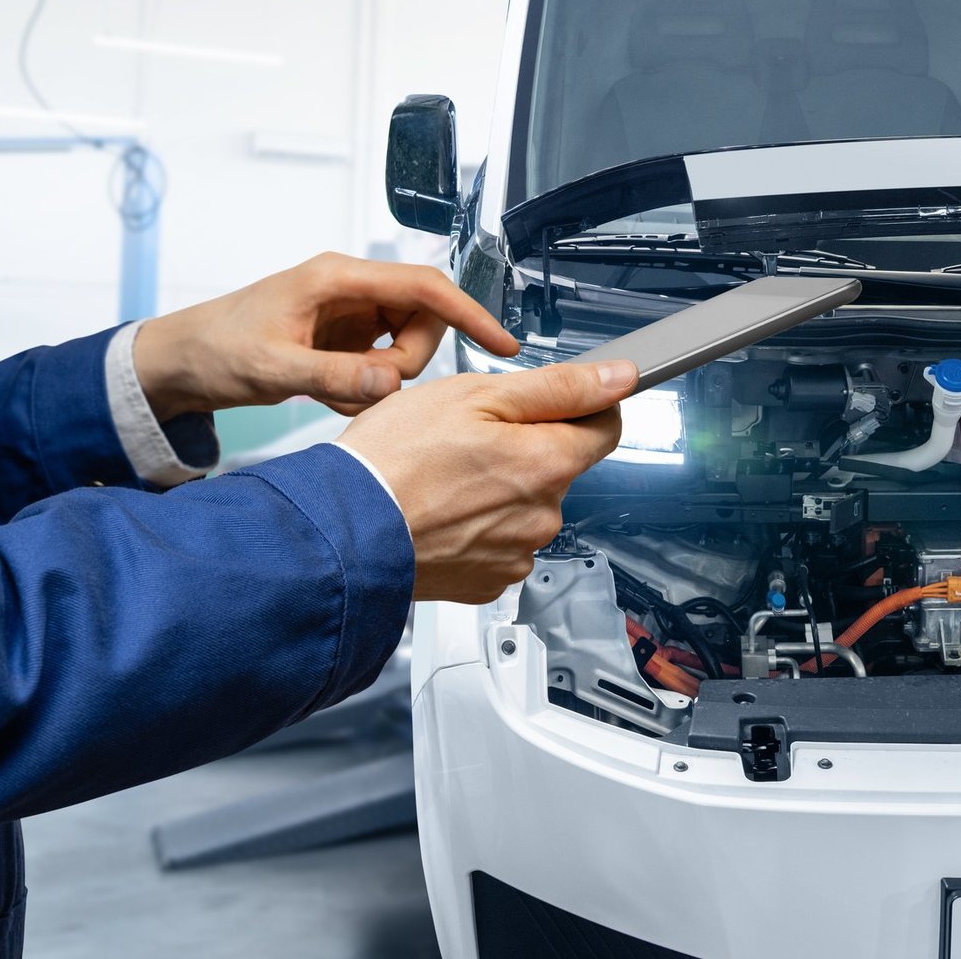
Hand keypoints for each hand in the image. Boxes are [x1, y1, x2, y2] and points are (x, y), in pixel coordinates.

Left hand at [133, 253, 519, 420]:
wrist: (180, 362)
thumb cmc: (214, 349)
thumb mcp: (273, 369)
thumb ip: (335, 377)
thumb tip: (391, 381)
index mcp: (338, 278)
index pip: (424, 287)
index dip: (469, 313)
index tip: (503, 344)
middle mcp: (350, 289)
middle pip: (422, 321)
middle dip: (406, 363)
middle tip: (364, 388)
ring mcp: (349, 314)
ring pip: (405, 347)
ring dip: (383, 379)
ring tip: (334, 392)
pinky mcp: (344, 338)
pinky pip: (382, 365)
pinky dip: (365, 388)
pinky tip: (328, 394)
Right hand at [337, 360, 638, 603]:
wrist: (342, 533)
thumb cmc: (394, 460)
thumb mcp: (475, 395)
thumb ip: (556, 387)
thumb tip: (617, 379)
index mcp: (547, 463)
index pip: (605, 428)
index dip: (584, 404)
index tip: (557, 399)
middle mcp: (543, 516)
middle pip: (557, 467)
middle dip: (524, 448)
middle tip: (467, 437)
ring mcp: (516, 553)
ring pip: (525, 507)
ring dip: (498, 490)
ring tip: (443, 478)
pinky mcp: (487, 581)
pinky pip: (498, 544)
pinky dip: (476, 527)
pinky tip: (440, 513)